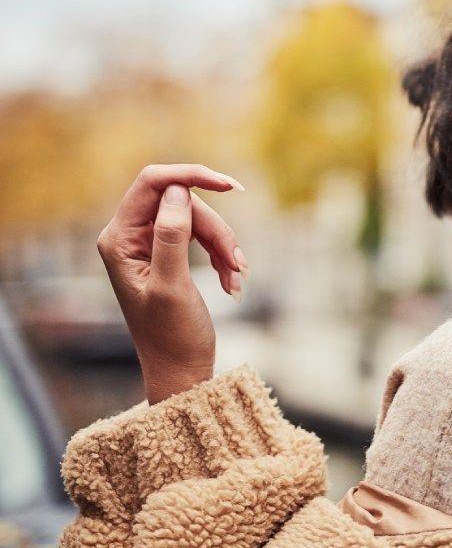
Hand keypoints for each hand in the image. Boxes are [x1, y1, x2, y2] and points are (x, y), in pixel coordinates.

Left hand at [96, 164, 249, 403]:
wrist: (180, 371)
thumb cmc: (172, 336)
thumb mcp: (172, 286)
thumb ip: (171, 236)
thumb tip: (177, 191)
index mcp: (119, 239)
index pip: (152, 183)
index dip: (191, 177)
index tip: (230, 185)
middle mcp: (129, 237)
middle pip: (183, 204)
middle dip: (216, 230)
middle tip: (238, 262)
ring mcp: (149, 245)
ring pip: (199, 221)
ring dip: (224, 247)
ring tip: (237, 278)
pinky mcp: (169, 255)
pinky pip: (204, 239)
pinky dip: (223, 257)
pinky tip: (233, 283)